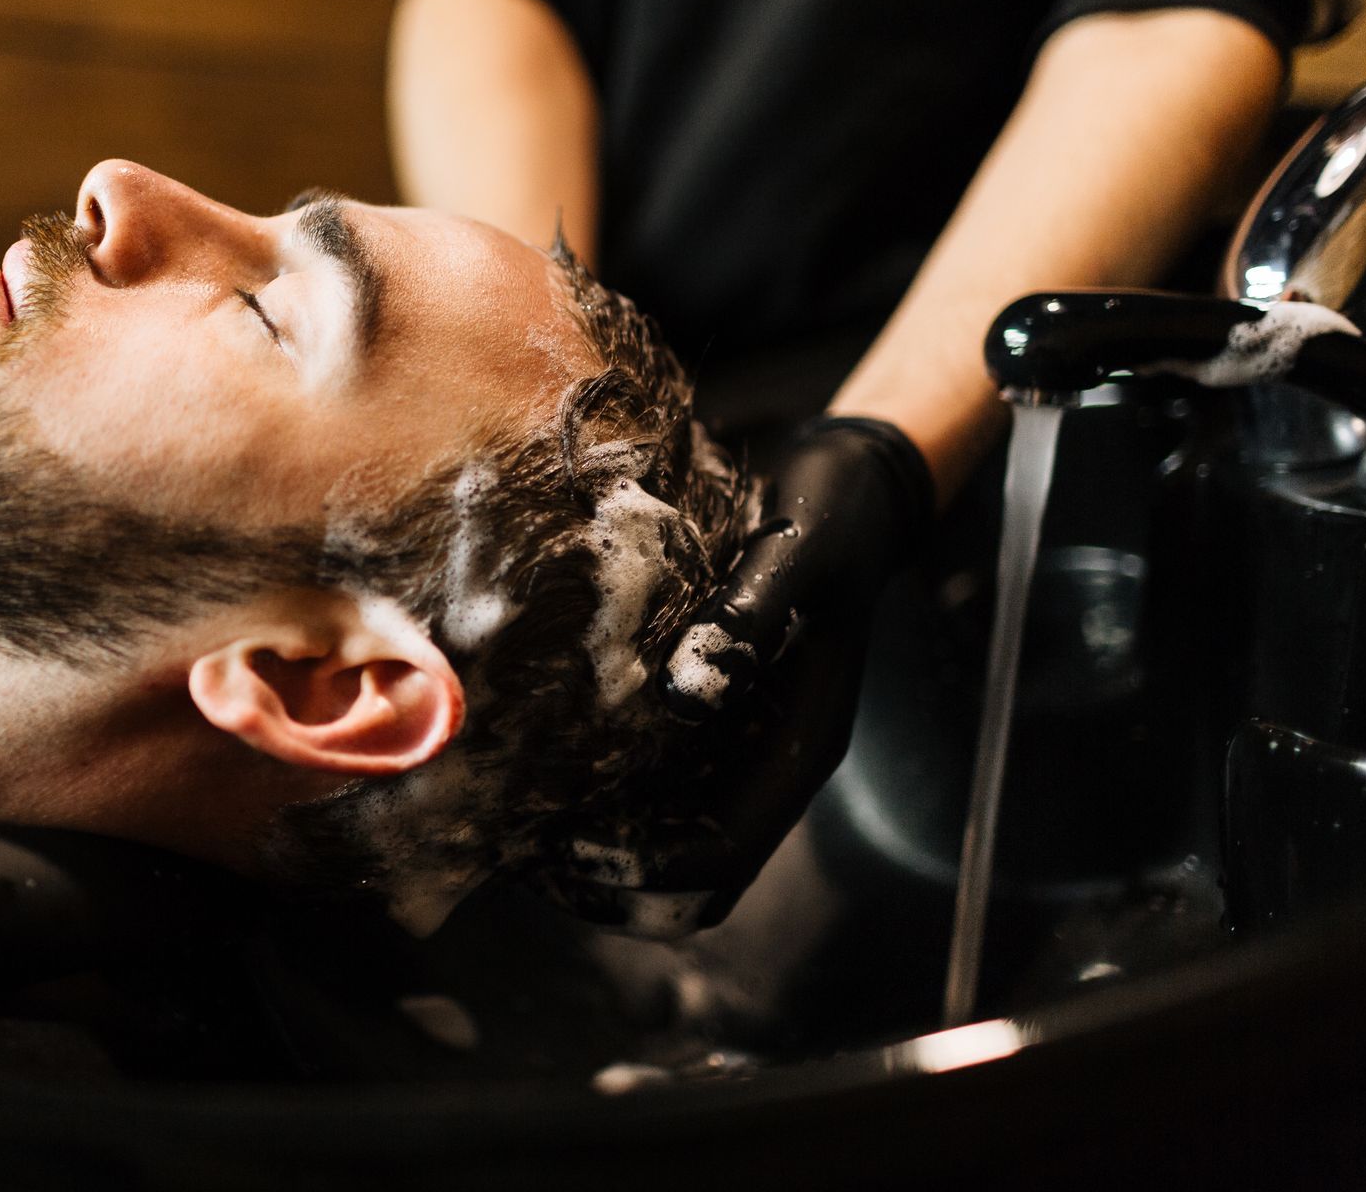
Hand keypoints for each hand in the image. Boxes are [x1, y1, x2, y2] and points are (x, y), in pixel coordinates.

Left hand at [543, 417, 933, 936]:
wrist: (849, 481)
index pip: (724, 851)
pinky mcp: (707, 719)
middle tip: (523, 858)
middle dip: (611, 885)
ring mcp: (737, 747)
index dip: (647, 867)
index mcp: (801, 743)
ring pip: (667, 844)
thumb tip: (685, 697)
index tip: (569, 847)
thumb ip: (747, 616)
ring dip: (598, 854)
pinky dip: (600, 803)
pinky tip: (537, 775)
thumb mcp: (796, 549)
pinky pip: (652, 792)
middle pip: (692, 879)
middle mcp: (768, 763)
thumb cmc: (828, 512)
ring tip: (516, 831)